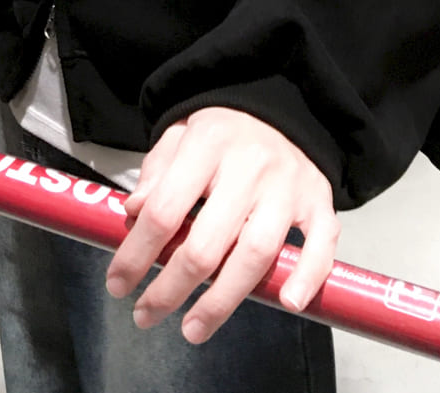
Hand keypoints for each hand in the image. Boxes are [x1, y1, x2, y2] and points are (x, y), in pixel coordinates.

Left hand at [105, 107, 337, 343]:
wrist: (279, 110)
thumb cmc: (220, 136)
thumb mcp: (179, 137)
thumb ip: (155, 173)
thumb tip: (134, 214)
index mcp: (208, 143)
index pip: (165, 209)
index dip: (137, 253)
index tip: (118, 284)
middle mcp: (251, 165)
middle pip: (208, 243)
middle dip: (171, 289)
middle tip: (146, 314)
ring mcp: (289, 185)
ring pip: (257, 253)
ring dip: (222, 301)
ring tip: (193, 328)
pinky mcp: (320, 200)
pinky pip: (320, 244)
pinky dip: (307, 275)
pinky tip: (287, 302)